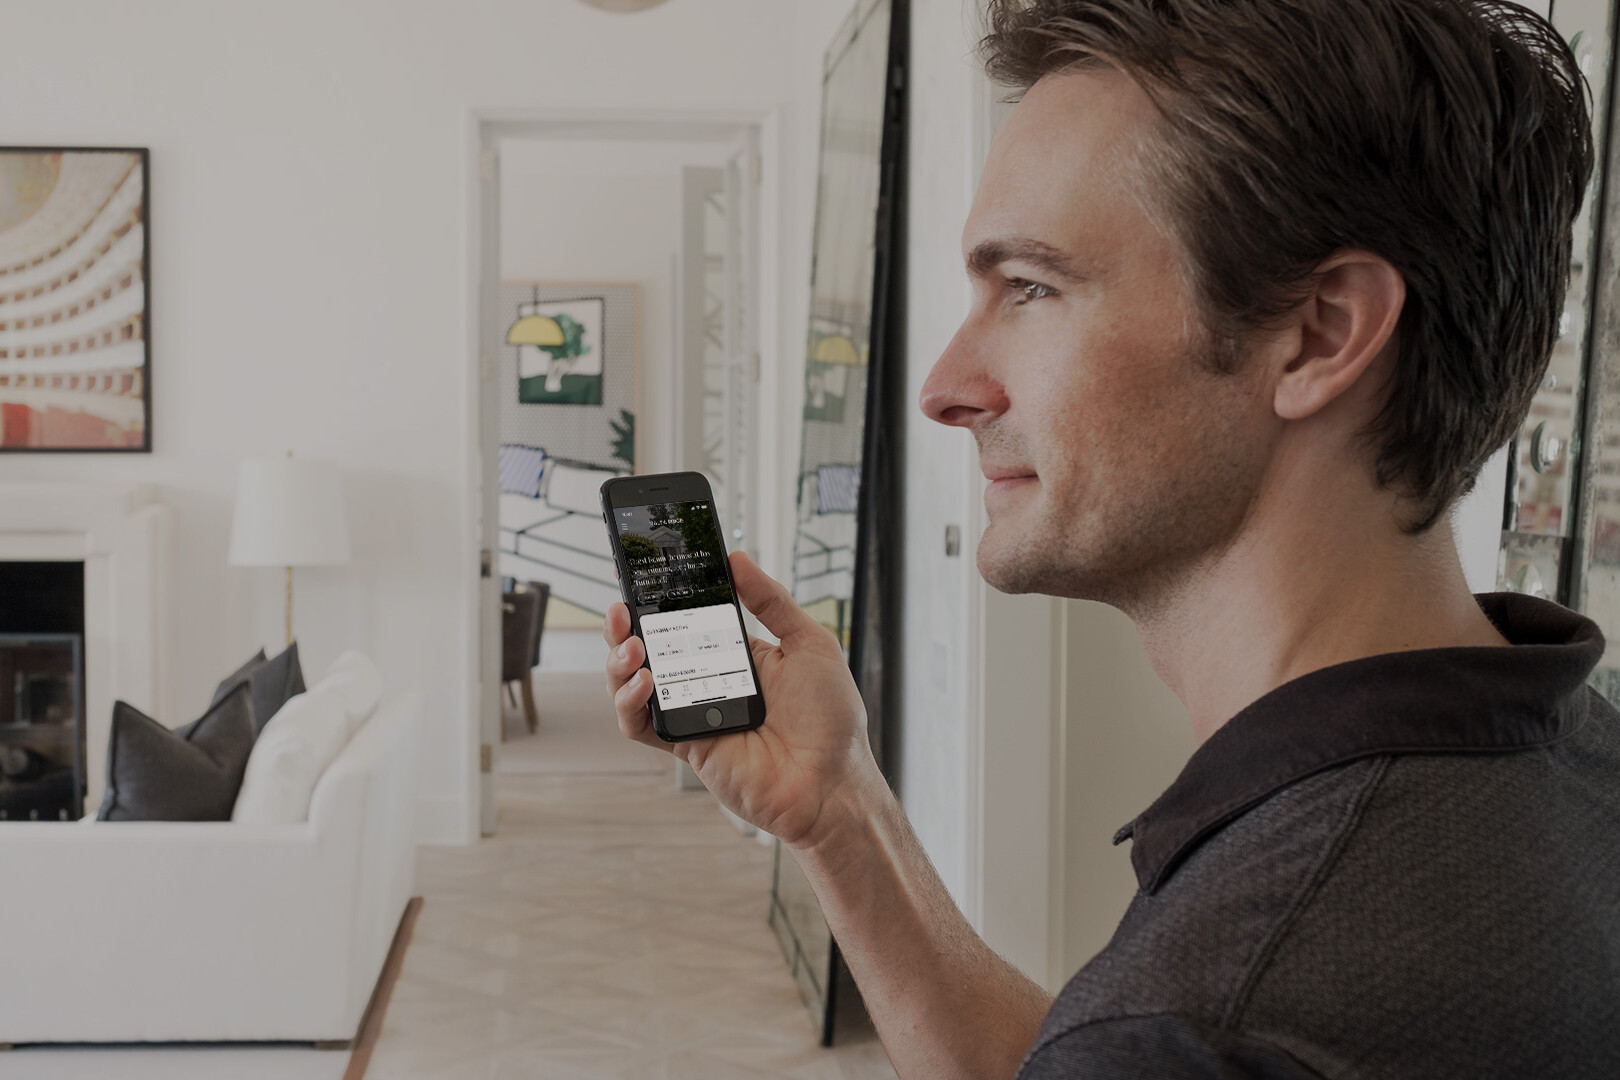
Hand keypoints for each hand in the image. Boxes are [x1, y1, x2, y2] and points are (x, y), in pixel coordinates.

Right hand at [603, 552, 877, 848]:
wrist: (830, 784)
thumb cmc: (831, 719)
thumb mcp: (809, 644)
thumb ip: (771, 601)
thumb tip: (737, 559)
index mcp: (737, 653)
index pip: (686, 618)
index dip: (659, 598)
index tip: (641, 572)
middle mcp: (710, 680)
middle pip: (652, 647)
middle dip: (627, 625)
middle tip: (622, 608)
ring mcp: (693, 713)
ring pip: (634, 683)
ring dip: (620, 661)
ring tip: (632, 647)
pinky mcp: (684, 745)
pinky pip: (640, 725)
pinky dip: (629, 703)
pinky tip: (645, 684)